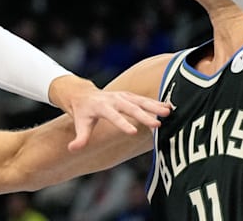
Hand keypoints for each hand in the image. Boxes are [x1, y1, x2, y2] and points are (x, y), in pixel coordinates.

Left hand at [48, 76, 171, 151]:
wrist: (84, 94)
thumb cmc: (83, 112)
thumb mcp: (80, 124)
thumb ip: (80, 138)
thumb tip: (73, 149)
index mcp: (101, 106)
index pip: (112, 115)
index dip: (122, 123)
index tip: (134, 132)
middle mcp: (113, 99)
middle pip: (130, 107)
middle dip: (144, 115)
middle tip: (158, 124)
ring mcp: (123, 95)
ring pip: (140, 100)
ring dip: (154, 106)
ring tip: (168, 112)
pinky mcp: (130, 95)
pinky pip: (144, 99)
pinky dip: (156, 102)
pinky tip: (170, 107)